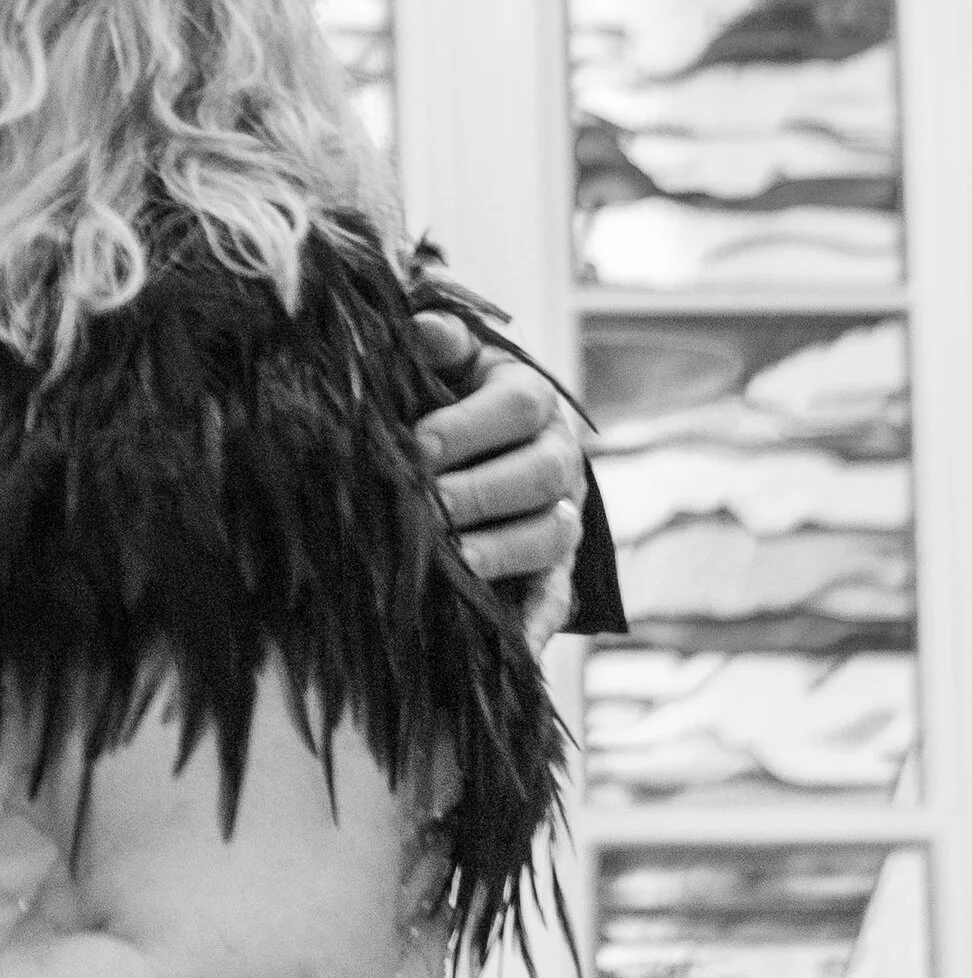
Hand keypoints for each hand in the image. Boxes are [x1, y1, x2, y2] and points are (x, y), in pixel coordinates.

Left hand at [413, 316, 584, 645]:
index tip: (416, 444)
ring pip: (550, 535)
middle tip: (425, 507)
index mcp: (531, 398)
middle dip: (479, 491)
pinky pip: (555, 600)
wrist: (490, 444)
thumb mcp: (448, 361)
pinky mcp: (556, 571)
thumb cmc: (448, 393)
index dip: (468, 426)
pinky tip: (512, 649)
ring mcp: (562, 518)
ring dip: (503, 550)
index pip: (516, 407)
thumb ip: (438, 343)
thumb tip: (422, 328)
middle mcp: (558, 459)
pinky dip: (536, 625)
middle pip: (537, 475)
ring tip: (453, 561)